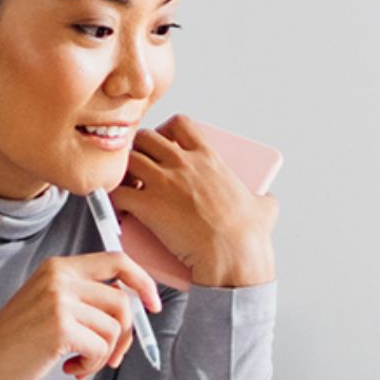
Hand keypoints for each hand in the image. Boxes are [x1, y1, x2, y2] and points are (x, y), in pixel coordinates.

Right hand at [0, 252, 160, 379]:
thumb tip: (135, 307)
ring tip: (79, 364)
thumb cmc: (16, 343)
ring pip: (115, 327)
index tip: (153, 305)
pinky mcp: (60, 327)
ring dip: (104, 354)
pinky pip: (101, 347)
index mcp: (58, 267)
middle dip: (125, 335)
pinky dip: (92, 364)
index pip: (117, 260)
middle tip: (109, 357)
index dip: (143, 281)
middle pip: (123, 300)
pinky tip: (69, 369)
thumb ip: (83, 298)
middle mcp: (59, 277)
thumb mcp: (48, 305)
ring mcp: (59, 301)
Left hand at [108, 115, 277, 287]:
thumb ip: (262, 199)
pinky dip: (112, 199)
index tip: (164, 143)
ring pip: (128, 160)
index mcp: (208, 158)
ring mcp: (162, 182)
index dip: (167, 130)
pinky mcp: (147, 205)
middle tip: (140, 168)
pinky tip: (117, 207)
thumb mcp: (264, 209)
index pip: (181, 124)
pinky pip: (117, 192)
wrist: (232, 254)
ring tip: (127, 187)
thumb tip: (266, 201)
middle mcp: (182, 163)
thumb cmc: (248, 235)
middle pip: (147, 138)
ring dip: (123, 172)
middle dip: (139, 150)